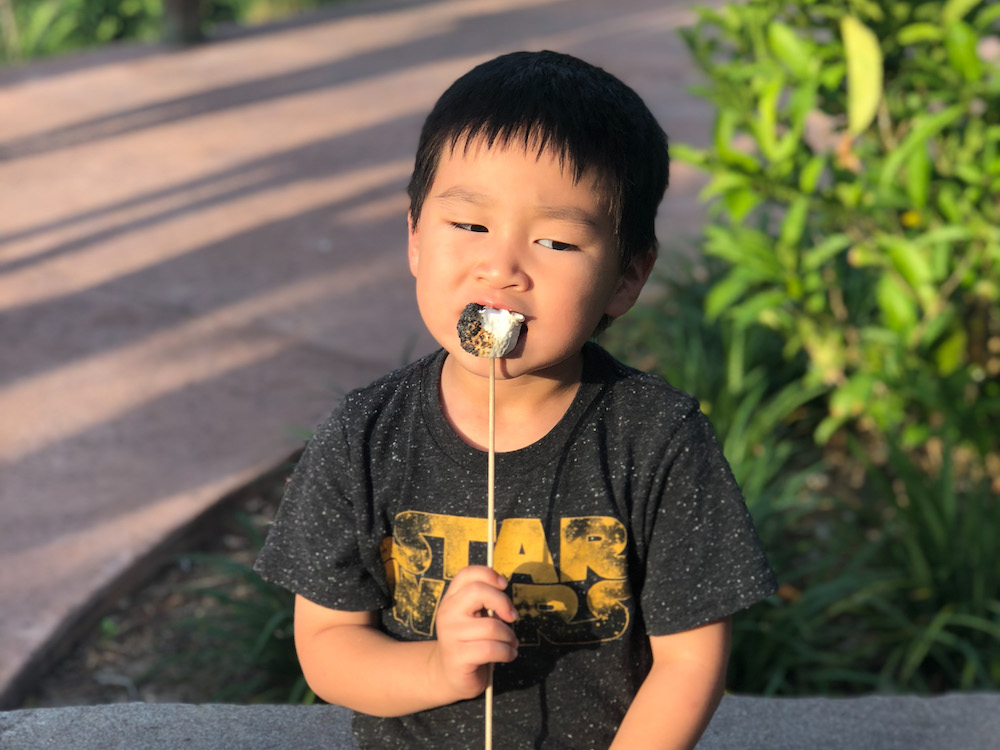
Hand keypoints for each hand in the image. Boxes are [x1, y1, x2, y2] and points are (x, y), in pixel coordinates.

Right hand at [431, 566, 518, 699]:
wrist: (449, 675)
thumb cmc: (470, 642)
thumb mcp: (475, 617)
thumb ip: (485, 602)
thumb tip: (505, 596)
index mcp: (451, 599)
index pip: (466, 574)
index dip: (488, 574)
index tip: (504, 585)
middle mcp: (447, 613)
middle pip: (478, 591)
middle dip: (503, 603)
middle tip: (512, 617)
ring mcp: (450, 635)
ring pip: (492, 626)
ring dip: (510, 637)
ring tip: (511, 643)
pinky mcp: (458, 656)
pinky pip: (492, 649)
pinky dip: (507, 652)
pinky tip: (508, 655)